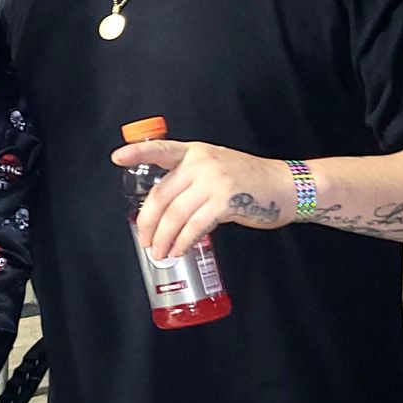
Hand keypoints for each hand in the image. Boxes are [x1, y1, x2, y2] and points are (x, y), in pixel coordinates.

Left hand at [113, 139, 293, 259]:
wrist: (286, 187)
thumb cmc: (249, 181)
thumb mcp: (216, 168)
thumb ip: (190, 180)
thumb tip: (163, 211)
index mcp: (195, 153)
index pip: (161, 149)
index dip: (137, 153)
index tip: (117, 158)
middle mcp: (201, 163)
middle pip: (161, 196)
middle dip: (148, 223)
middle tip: (145, 241)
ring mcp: (213, 181)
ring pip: (175, 215)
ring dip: (163, 239)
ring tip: (159, 253)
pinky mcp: (225, 201)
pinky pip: (194, 226)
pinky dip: (182, 242)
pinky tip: (178, 251)